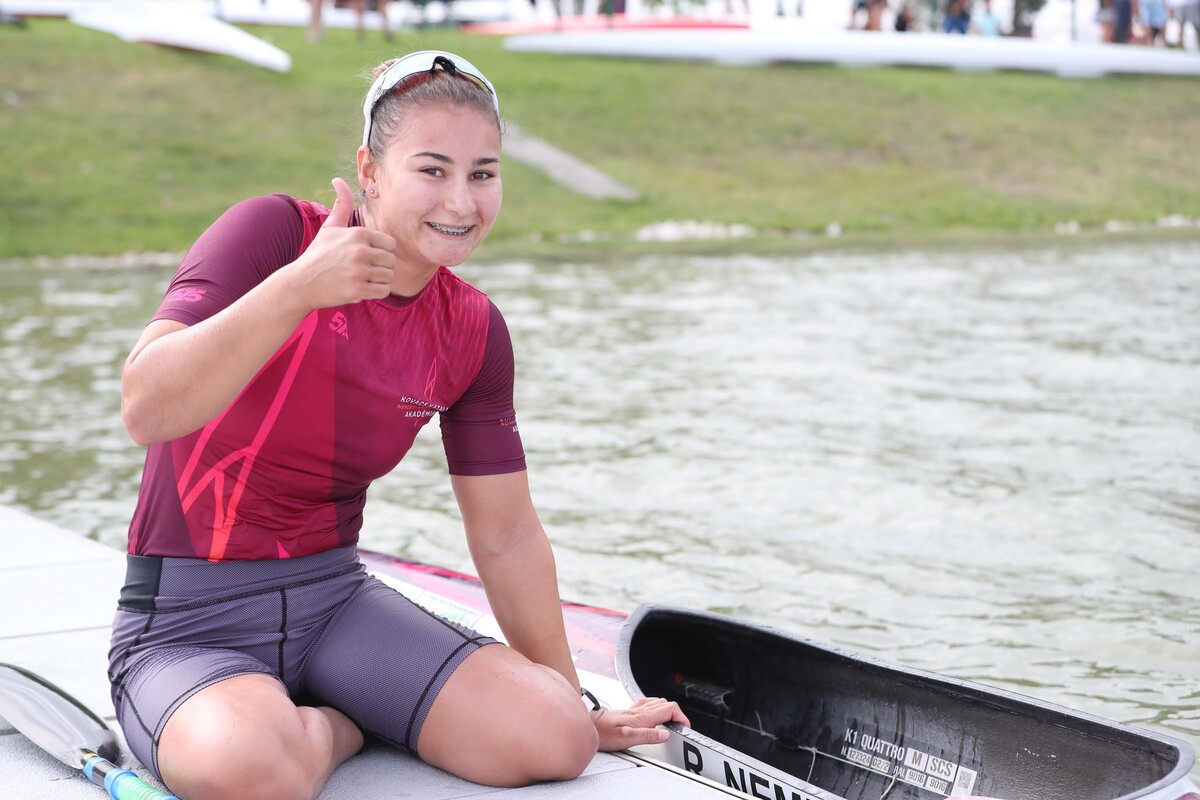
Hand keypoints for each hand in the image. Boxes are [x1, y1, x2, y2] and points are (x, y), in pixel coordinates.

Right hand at [287, 177, 396, 309]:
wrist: (301, 283)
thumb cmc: (318, 254)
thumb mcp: (330, 227)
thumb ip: (341, 204)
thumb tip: (338, 179)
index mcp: (358, 233)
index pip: (391, 244)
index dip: (381, 252)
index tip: (365, 256)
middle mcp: (360, 250)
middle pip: (391, 261)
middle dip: (380, 267)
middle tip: (362, 270)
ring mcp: (359, 271)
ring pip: (389, 276)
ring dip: (378, 280)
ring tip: (360, 278)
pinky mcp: (357, 290)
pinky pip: (383, 290)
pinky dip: (375, 292)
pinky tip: (360, 288)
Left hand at [591, 696, 690, 751]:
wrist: (590, 727)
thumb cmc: (604, 734)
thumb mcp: (627, 740)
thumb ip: (648, 736)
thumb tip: (665, 734)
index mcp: (642, 717)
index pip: (670, 709)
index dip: (681, 717)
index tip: (685, 727)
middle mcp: (639, 710)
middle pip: (667, 704)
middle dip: (678, 714)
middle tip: (681, 726)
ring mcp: (635, 709)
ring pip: (658, 702)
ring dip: (669, 710)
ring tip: (672, 722)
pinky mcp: (629, 711)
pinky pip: (648, 703)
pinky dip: (657, 708)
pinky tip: (655, 716)